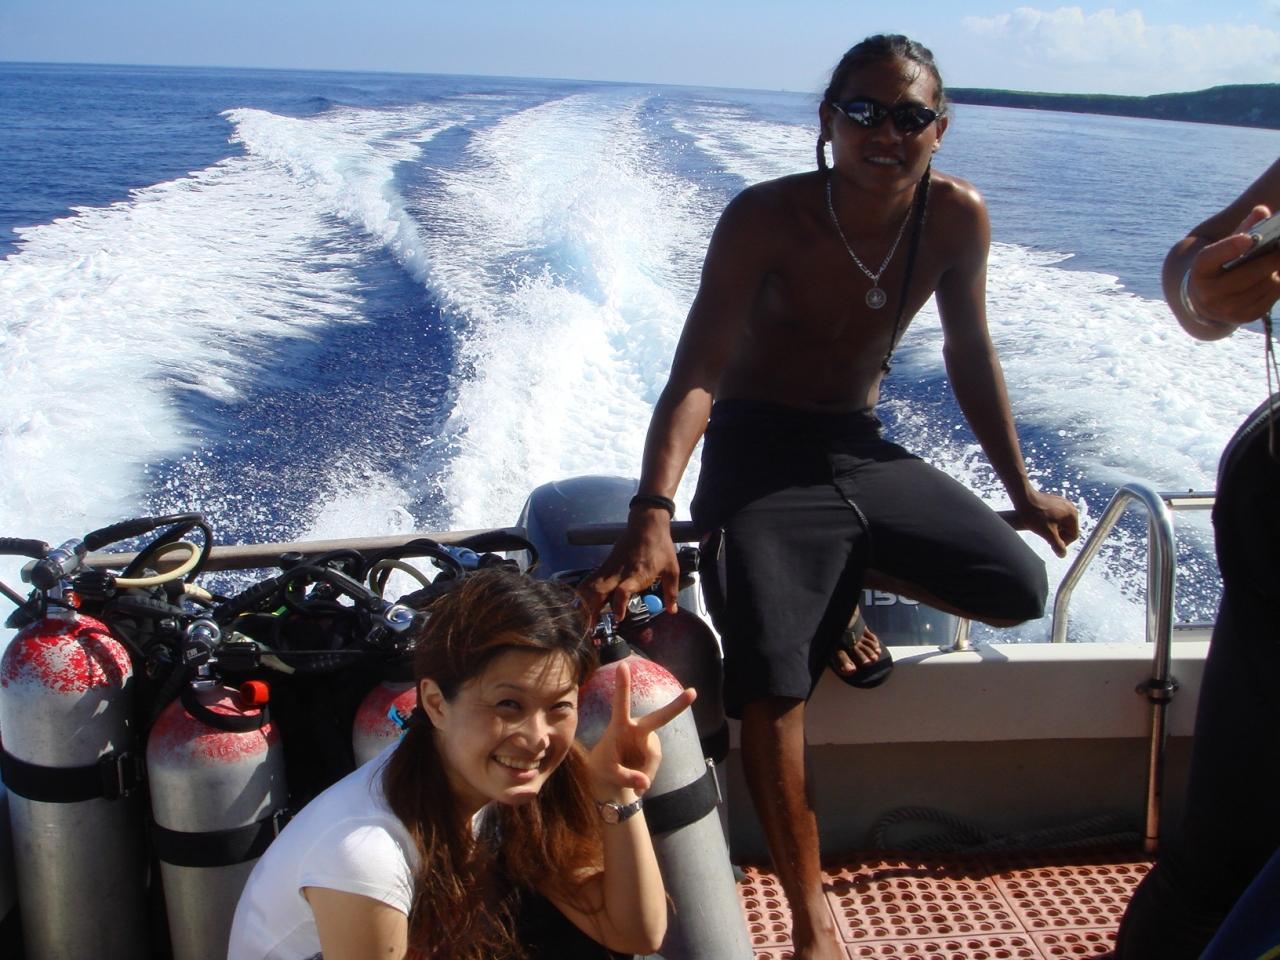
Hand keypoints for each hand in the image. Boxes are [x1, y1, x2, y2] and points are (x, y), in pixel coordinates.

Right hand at [578, 509, 679, 619]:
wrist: (646, 524)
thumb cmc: (660, 546)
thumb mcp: (671, 569)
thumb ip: (671, 592)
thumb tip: (672, 610)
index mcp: (637, 575)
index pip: (622, 591)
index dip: (618, 605)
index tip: (618, 617)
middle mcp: (620, 573)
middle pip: (599, 592)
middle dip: (592, 610)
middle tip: (591, 627)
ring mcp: (610, 568)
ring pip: (591, 586)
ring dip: (585, 603)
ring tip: (583, 619)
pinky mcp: (605, 565)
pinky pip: (591, 580)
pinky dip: (584, 592)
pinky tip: (581, 603)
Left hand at [585, 660, 695, 799]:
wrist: (608, 773)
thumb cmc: (603, 766)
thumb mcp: (608, 773)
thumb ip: (625, 778)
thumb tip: (645, 783)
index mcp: (619, 726)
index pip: (621, 704)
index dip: (622, 686)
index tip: (623, 665)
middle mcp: (637, 728)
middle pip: (660, 718)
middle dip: (678, 706)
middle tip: (693, 692)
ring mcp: (648, 739)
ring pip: (653, 758)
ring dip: (644, 772)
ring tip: (630, 781)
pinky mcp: (653, 749)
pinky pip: (654, 764)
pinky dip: (647, 776)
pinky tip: (639, 779)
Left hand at [1015, 490, 1078, 558]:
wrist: (1023, 497)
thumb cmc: (1035, 516)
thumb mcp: (1047, 533)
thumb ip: (1057, 545)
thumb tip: (1063, 555)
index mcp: (1073, 515)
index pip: (1073, 536)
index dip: (1062, 543)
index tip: (1050, 543)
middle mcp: (1071, 507)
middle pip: (1068, 529)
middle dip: (1058, 535)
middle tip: (1045, 537)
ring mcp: (1063, 503)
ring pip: (1061, 523)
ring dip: (1053, 529)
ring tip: (1042, 529)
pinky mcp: (1055, 501)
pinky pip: (1056, 516)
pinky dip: (1050, 521)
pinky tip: (1040, 522)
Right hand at [1186, 205, 1279, 326]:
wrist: (1204, 300)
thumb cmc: (1220, 265)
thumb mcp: (1224, 247)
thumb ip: (1243, 228)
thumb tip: (1262, 212)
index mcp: (1199, 271)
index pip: (1210, 257)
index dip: (1229, 247)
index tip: (1249, 238)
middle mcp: (1208, 293)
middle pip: (1248, 273)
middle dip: (1272, 258)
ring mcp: (1226, 308)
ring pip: (1265, 284)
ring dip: (1278, 270)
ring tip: (1279, 259)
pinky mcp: (1243, 317)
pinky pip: (1271, 297)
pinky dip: (1279, 283)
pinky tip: (1278, 274)